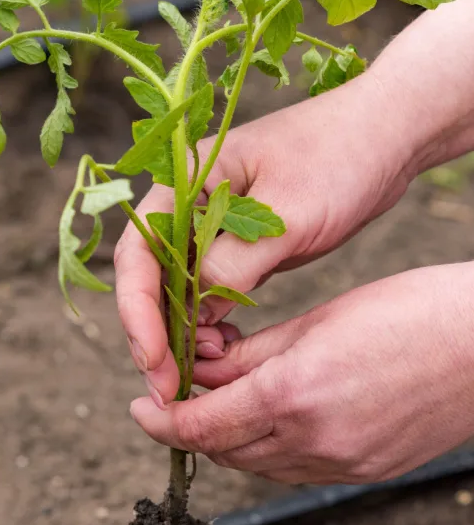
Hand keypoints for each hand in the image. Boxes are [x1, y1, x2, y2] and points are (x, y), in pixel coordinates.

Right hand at [115, 67, 412, 405]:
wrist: (386, 137)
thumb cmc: (339, 157)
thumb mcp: (287, 215)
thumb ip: (235, 264)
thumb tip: (193, 317)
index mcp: (185, 180)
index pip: (138, 252)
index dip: (137, 312)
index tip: (154, 360)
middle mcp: (187, 203)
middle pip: (148, 276)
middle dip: (153, 333)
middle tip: (168, 387)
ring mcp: (212, 226)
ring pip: (176, 289)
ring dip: (180, 333)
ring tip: (201, 371)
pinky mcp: (238, 245)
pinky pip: (208, 290)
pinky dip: (208, 322)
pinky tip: (225, 348)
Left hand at [130, 264, 473, 484]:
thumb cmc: (406, 311)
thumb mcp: (317, 320)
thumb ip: (250, 353)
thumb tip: (201, 369)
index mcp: (293, 396)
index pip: (199, 426)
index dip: (160, 420)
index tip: (140, 405)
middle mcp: (314, 443)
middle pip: (223, 451)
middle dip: (193, 425)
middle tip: (184, 391)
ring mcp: (344, 465)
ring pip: (259, 465)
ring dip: (231, 438)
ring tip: (228, 398)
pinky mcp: (368, 473)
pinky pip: (298, 470)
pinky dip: (272, 448)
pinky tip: (277, 414)